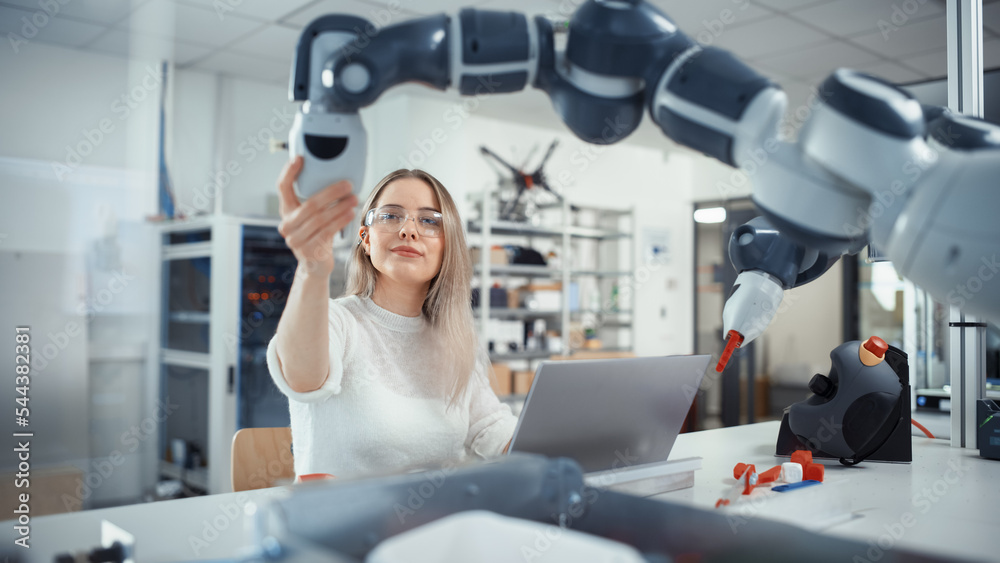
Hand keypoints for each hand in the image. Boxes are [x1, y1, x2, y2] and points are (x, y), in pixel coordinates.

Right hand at [276, 156, 357, 275]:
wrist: (315, 266)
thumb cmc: (317, 235)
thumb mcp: (312, 218)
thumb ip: (316, 202)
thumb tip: (339, 179)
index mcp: (286, 212)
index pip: (282, 187)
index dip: (289, 172)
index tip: (300, 158)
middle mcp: (287, 225)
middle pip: (310, 204)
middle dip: (331, 192)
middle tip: (348, 184)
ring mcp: (296, 240)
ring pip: (321, 218)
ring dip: (340, 207)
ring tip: (353, 199)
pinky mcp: (309, 250)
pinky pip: (327, 231)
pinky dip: (340, 221)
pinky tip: (350, 214)